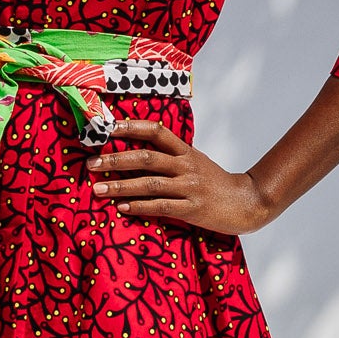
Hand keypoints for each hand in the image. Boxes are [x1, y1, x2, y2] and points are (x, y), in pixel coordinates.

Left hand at [85, 118, 274, 235]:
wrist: (247, 202)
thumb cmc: (215, 183)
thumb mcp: (195, 162)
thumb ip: (171, 157)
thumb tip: (135, 153)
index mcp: (186, 151)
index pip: (157, 131)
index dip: (132, 127)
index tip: (107, 128)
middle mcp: (187, 166)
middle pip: (146, 158)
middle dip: (116, 160)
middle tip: (91, 164)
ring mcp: (190, 187)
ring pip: (150, 183)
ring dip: (120, 186)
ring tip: (97, 189)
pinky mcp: (193, 209)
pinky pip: (161, 207)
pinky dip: (139, 207)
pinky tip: (122, 208)